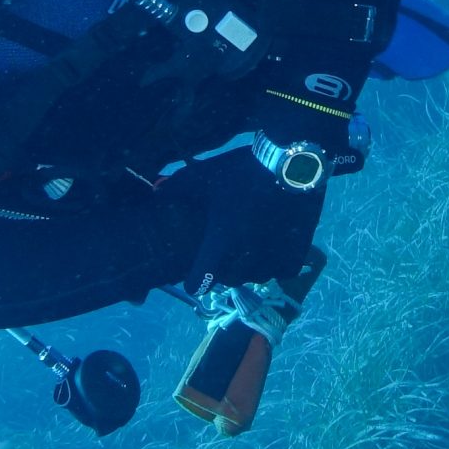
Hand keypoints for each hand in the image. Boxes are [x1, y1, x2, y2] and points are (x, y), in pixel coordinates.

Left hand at [158, 148, 322, 290]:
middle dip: (221, 268)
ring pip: (253, 276)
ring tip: (248, 244)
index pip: (198, 284)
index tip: (193, 275)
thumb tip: (153, 193)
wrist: (291, 164)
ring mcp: (273, 261)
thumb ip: (174, 189)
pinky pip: (278, 272)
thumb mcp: (202, 176)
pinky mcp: (295, 258)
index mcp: (220, 246)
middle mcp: (246, 261)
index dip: (193, 282)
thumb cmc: (241, 172)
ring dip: (247, 267)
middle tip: (225, 245)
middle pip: (226, 279)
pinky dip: (273, 264)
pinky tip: (271, 246)